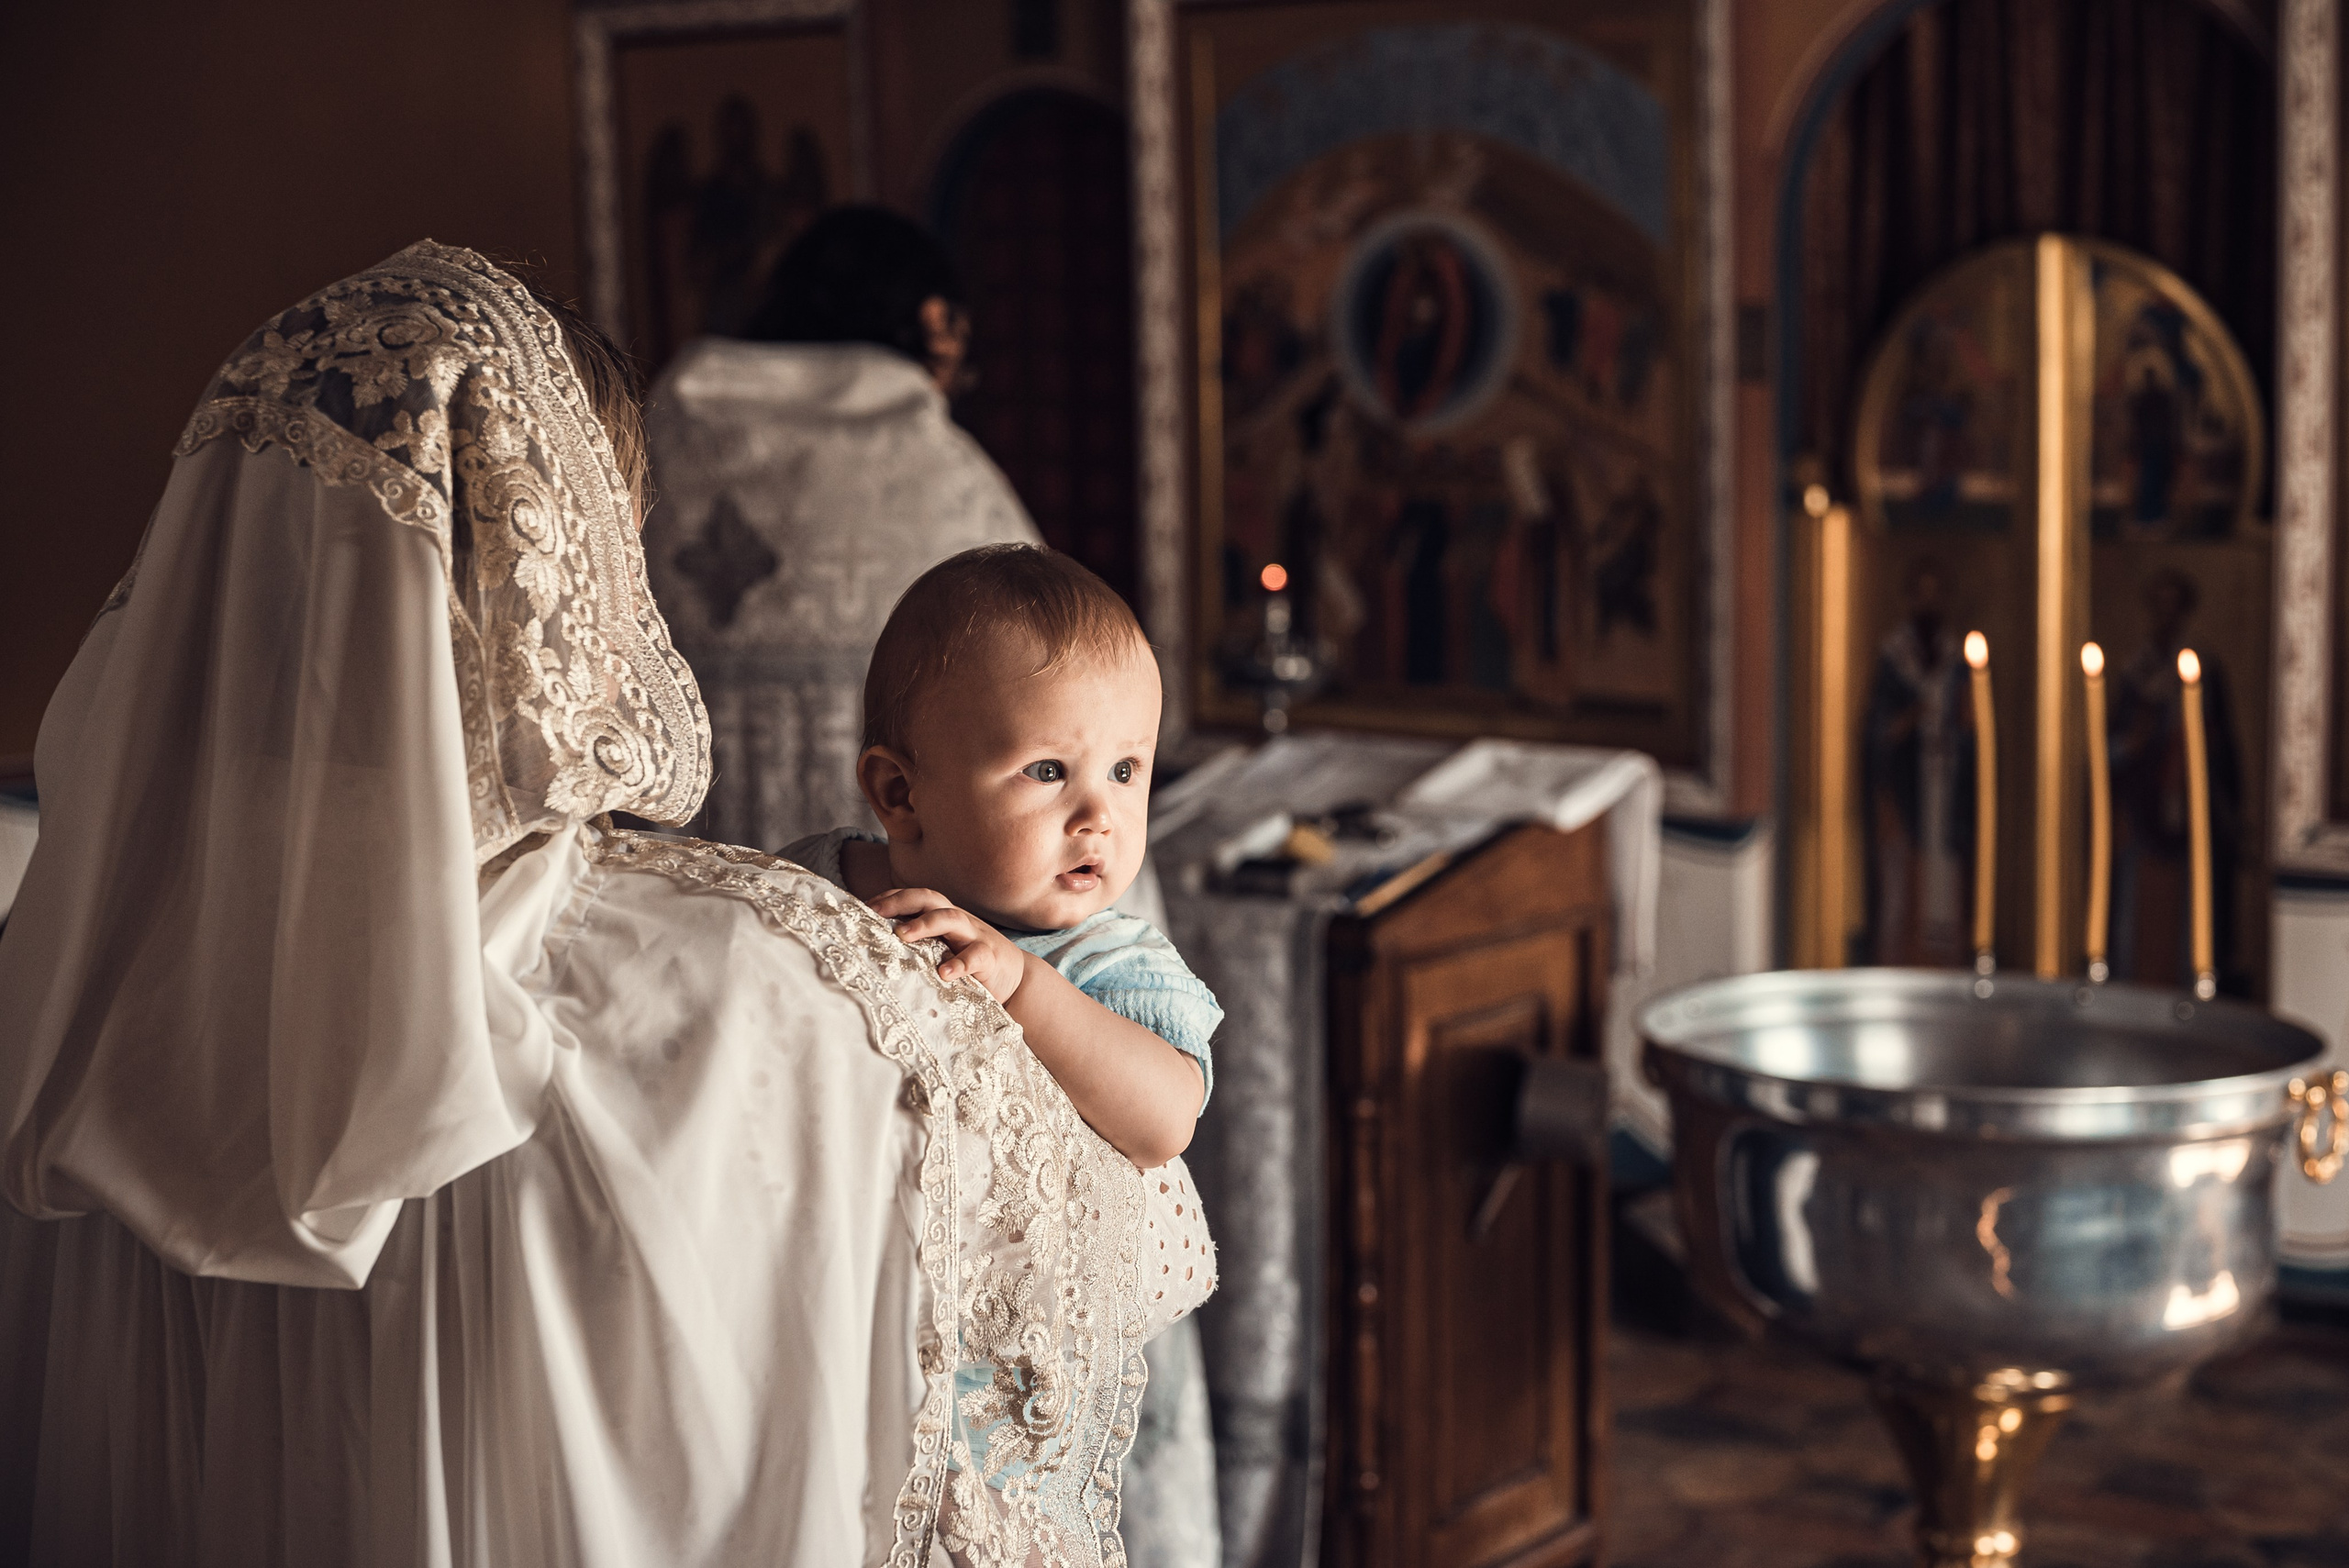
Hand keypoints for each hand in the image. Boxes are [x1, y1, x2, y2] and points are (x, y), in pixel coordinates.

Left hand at [868, 887, 1027, 1003]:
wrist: (1015, 978)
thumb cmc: (968, 962)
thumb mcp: (942, 948)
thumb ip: (917, 945)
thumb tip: (875, 949)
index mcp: (942, 916)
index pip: (914, 897)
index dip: (889, 898)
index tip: (862, 907)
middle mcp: (957, 920)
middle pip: (929, 898)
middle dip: (901, 901)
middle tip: (875, 912)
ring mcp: (974, 935)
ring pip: (951, 918)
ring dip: (925, 923)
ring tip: (903, 935)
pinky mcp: (990, 957)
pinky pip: (975, 956)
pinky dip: (959, 963)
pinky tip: (944, 973)